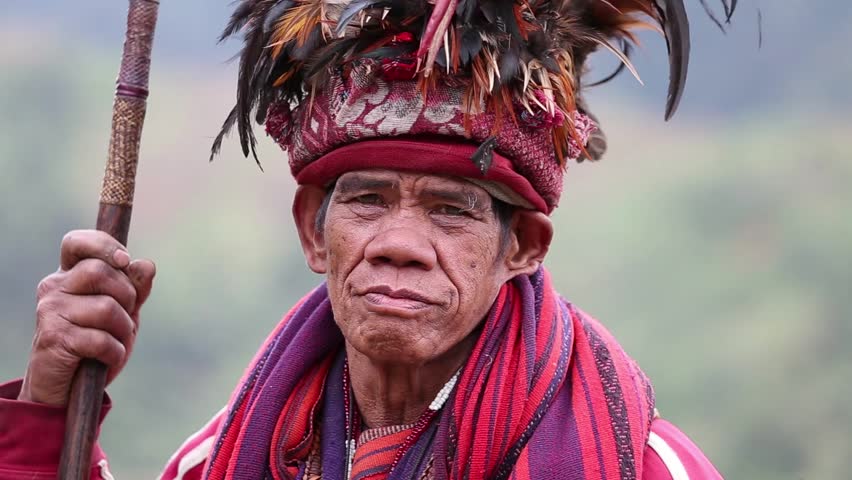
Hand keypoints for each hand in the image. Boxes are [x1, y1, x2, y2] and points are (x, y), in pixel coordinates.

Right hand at [18, 230, 155, 405]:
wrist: (65, 389)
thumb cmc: (95, 346)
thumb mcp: (122, 314)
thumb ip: (135, 289)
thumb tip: (146, 264)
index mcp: (69, 276)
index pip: (76, 242)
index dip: (103, 245)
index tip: (124, 260)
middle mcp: (54, 287)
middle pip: (101, 271)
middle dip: (127, 296)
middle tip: (124, 318)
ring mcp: (50, 311)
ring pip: (106, 307)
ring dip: (123, 329)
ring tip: (114, 342)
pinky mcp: (53, 338)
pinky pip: (101, 339)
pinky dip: (115, 352)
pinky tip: (107, 358)